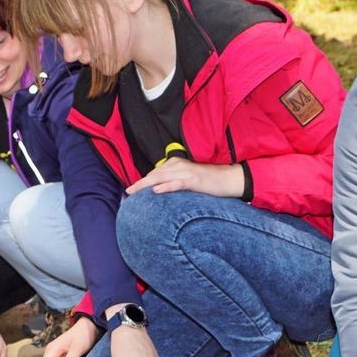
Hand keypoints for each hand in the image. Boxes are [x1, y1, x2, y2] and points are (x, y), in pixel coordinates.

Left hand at [126, 158, 243, 197]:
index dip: (143, 182)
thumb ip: (175, 181)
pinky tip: (156, 191)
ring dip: (146, 185)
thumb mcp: (189, 179)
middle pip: (154, 175)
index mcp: (176, 164)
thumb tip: (161, 190)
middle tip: (127, 192)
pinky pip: (177, 183)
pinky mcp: (194, 180)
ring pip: (161, 178)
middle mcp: (179, 166)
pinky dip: (166, 186)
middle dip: (139, 184)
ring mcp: (187, 172)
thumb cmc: (208, 181)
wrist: (229, 179)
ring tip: (134, 191)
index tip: (132, 190)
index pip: (155, 173)